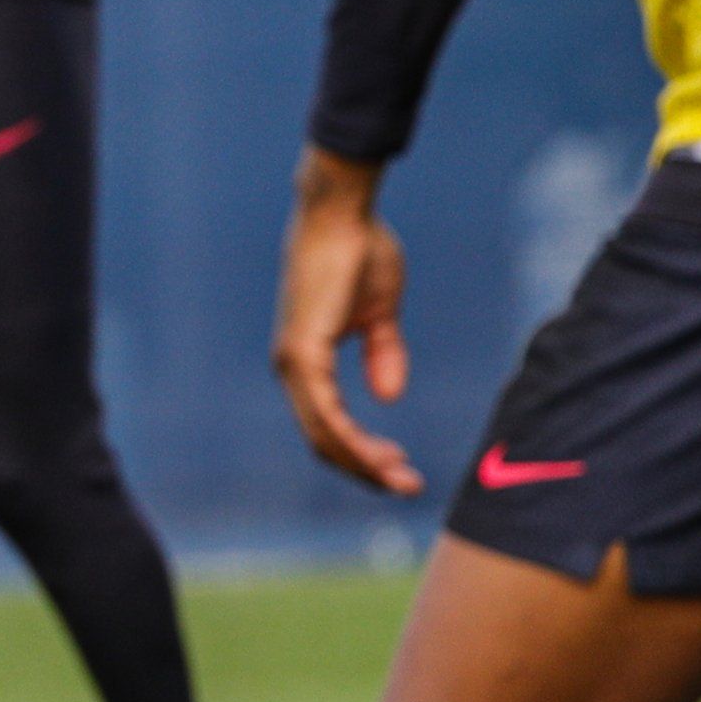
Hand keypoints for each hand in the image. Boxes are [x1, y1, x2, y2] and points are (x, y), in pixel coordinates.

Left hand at [272, 147, 420, 494]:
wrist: (344, 215)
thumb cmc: (360, 253)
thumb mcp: (380, 314)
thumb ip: (383, 354)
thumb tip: (389, 396)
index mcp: (306, 361)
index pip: (328, 424)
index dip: (363, 452)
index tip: (400, 466)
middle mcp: (293, 368)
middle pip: (324, 440)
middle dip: (366, 469)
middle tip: (407, 486)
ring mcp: (293, 362)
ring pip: (324, 435)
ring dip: (363, 462)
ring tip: (402, 479)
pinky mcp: (302, 352)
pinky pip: (325, 412)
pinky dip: (352, 439)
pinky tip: (380, 457)